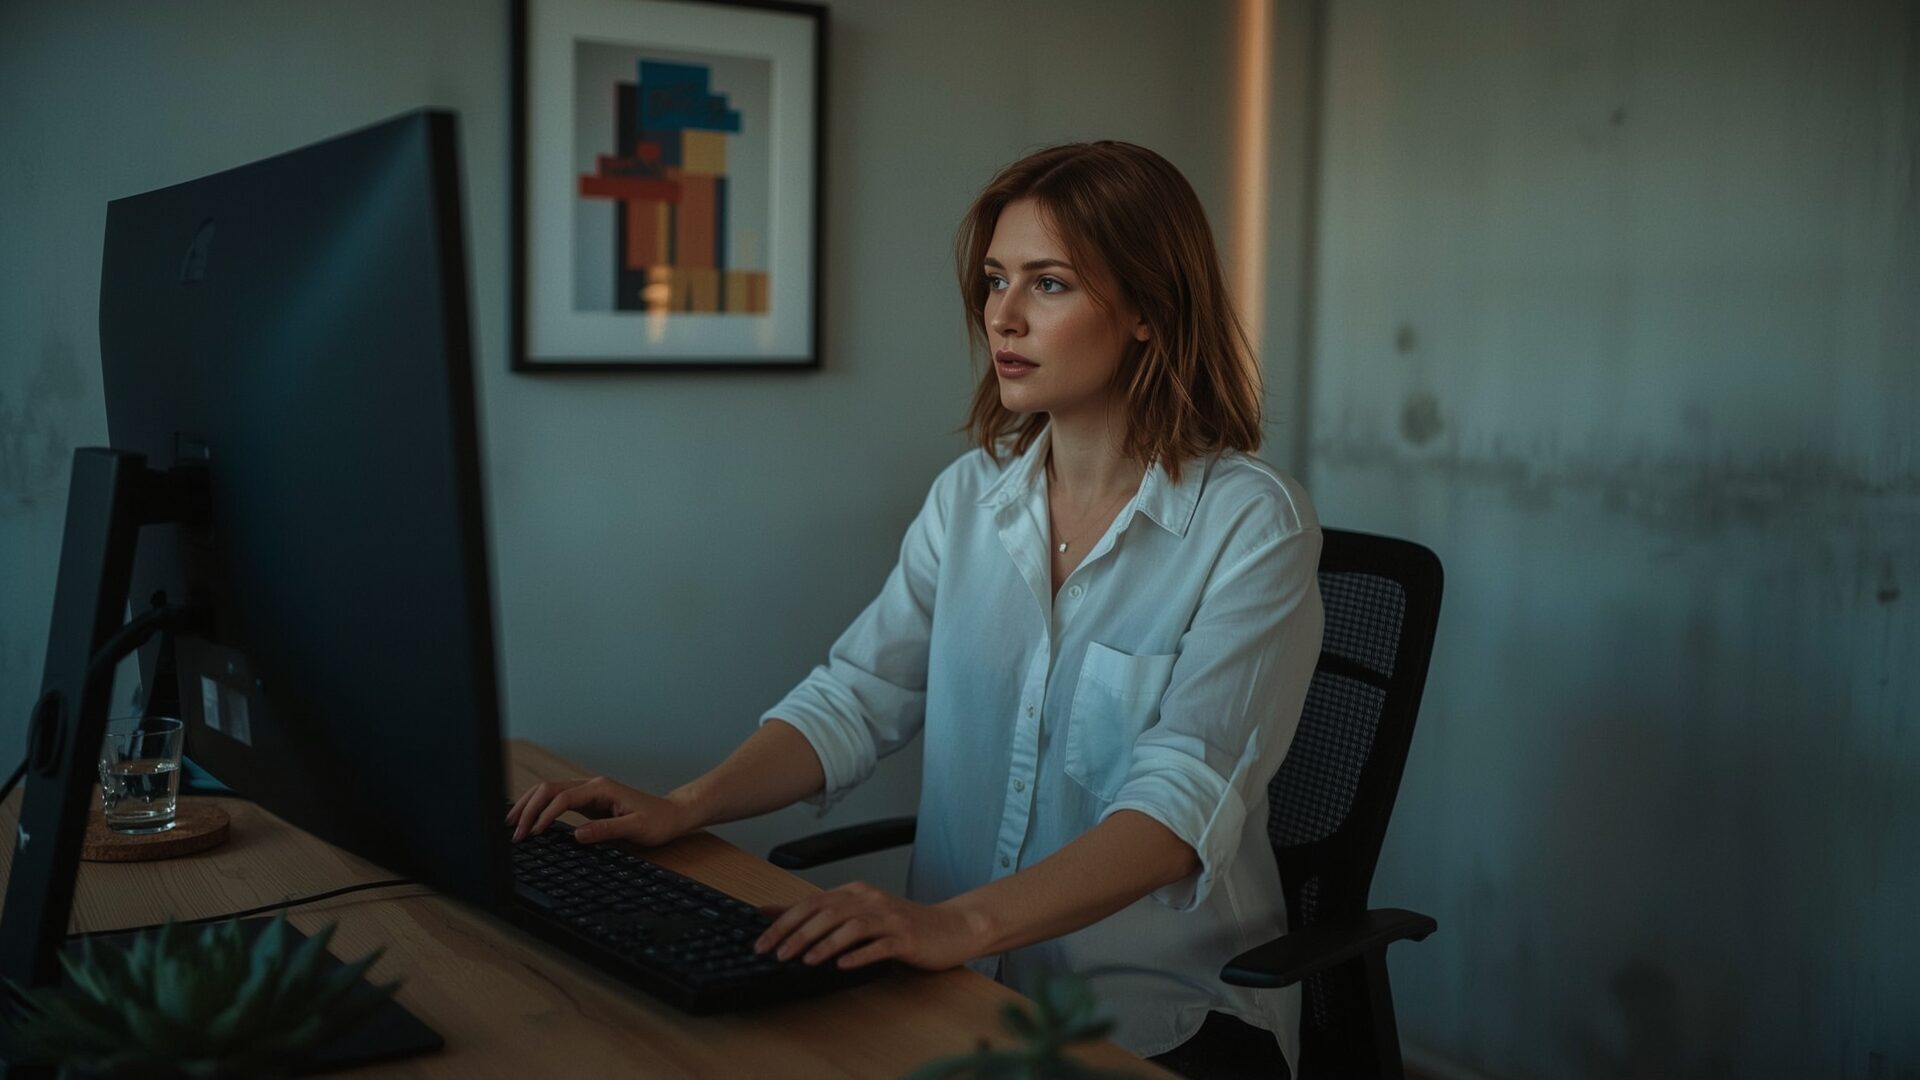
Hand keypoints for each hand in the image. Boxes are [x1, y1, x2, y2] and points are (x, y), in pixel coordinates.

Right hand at [504, 776, 698, 846]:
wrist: (672, 815)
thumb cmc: (657, 821)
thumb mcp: (635, 828)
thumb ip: (606, 831)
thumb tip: (576, 835)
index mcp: (601, 789)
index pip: (563, 797)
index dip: (544, 815)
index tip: (534, 834)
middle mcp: (592, 786)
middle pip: (549, 789)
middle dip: (529, 808)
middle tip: (514, 831)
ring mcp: (589, 793)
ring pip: (550, 792)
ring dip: (530, 806)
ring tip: (512, 823)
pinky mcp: (588, 803)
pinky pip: (558, 801)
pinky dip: (541, 809)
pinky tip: (530, 820)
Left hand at [752, 881, 985, 971]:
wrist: (953, 928)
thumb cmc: (904, 925)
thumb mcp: (862, 915)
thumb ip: (823, 914)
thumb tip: (775, 914)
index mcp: (857, 893)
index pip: (812, 902)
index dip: (784, 920)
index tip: (761, 941)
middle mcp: (871, 900)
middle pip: (827, 912)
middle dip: (796, 933)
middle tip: (775, 953)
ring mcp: (890, 919)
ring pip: (851, 926)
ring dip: (824, 944)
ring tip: (804, 961)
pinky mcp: (907, 938)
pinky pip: (879, 945)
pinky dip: (859, 955)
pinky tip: (842, 966)